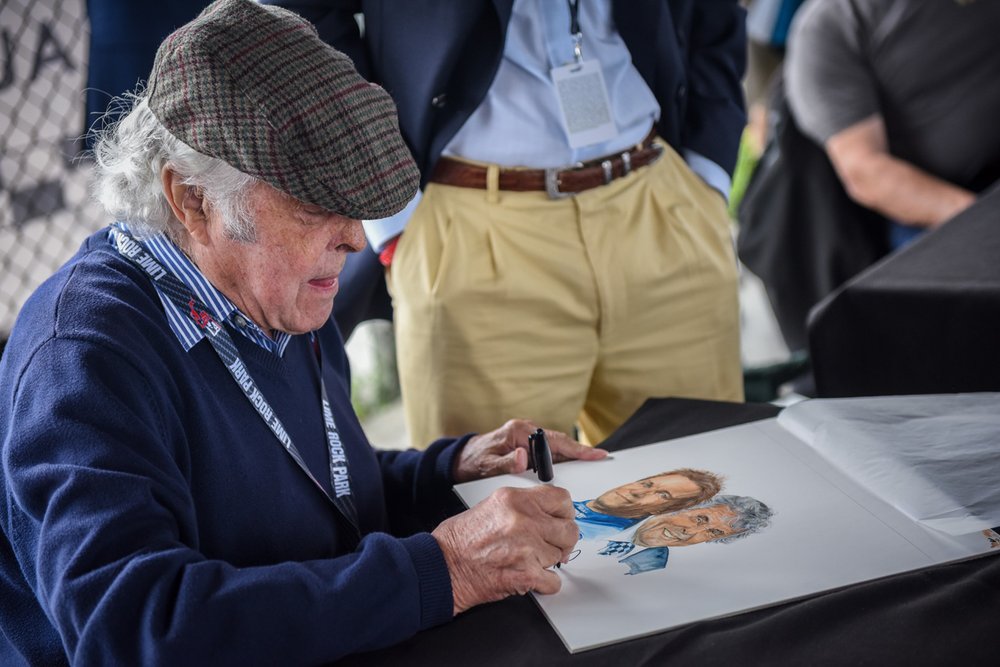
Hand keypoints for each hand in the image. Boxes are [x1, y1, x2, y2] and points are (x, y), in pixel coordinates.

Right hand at [432, 485, 576, 614]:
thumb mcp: (492, 506)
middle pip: (568, 529)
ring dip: (549, 562)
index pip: (562, 499)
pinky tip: (530, 578)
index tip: (562, 520)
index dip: (565, 513)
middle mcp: (523, 519)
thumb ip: (522, 507)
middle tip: (551, 547)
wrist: (442, 567)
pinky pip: (554, 581)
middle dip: (561, 541)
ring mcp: (526, 547)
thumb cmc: (460, 540)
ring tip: (528, 561)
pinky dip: (545, 584)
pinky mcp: (525, 574)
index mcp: (515, 499)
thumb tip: (548, 514)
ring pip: (561, 556)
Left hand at [453, 419, 606, 482]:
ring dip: (572, 456)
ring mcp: (526, 438)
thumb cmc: (472, 462)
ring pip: (555, 448)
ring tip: (592, 464)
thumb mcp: (486, 465)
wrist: (460, 460)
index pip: (554, 440)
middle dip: (580, 451)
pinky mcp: (525, 446)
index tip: (594, 455)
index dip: (576, 448)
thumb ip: (505, 463)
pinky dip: (561, 460)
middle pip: (559, 442)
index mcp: (519, 432)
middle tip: (600, 459)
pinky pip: (548, 453)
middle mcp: (525, 432)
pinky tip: (571, 468)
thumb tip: (523, 458)